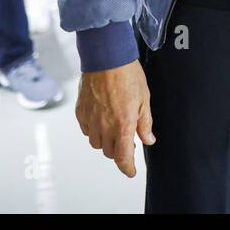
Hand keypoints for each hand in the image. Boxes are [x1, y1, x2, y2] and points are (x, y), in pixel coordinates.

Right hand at [75, 59, 154, 176]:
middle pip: (109, 152)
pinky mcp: (81, 112)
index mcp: (123, 124)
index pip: (123, 157)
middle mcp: (104, 126)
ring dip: (106, 141)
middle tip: (128, 141)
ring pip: (96, 143)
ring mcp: (90, 119)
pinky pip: (87, 130)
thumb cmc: (127, 74)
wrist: (106, 58)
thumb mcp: (144, 99)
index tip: (131, 171)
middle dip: (119, 151)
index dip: (127, 168)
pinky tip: (102, 120)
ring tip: (115, 128)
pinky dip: (94, 130)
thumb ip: (145, 123)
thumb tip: (148, 139)